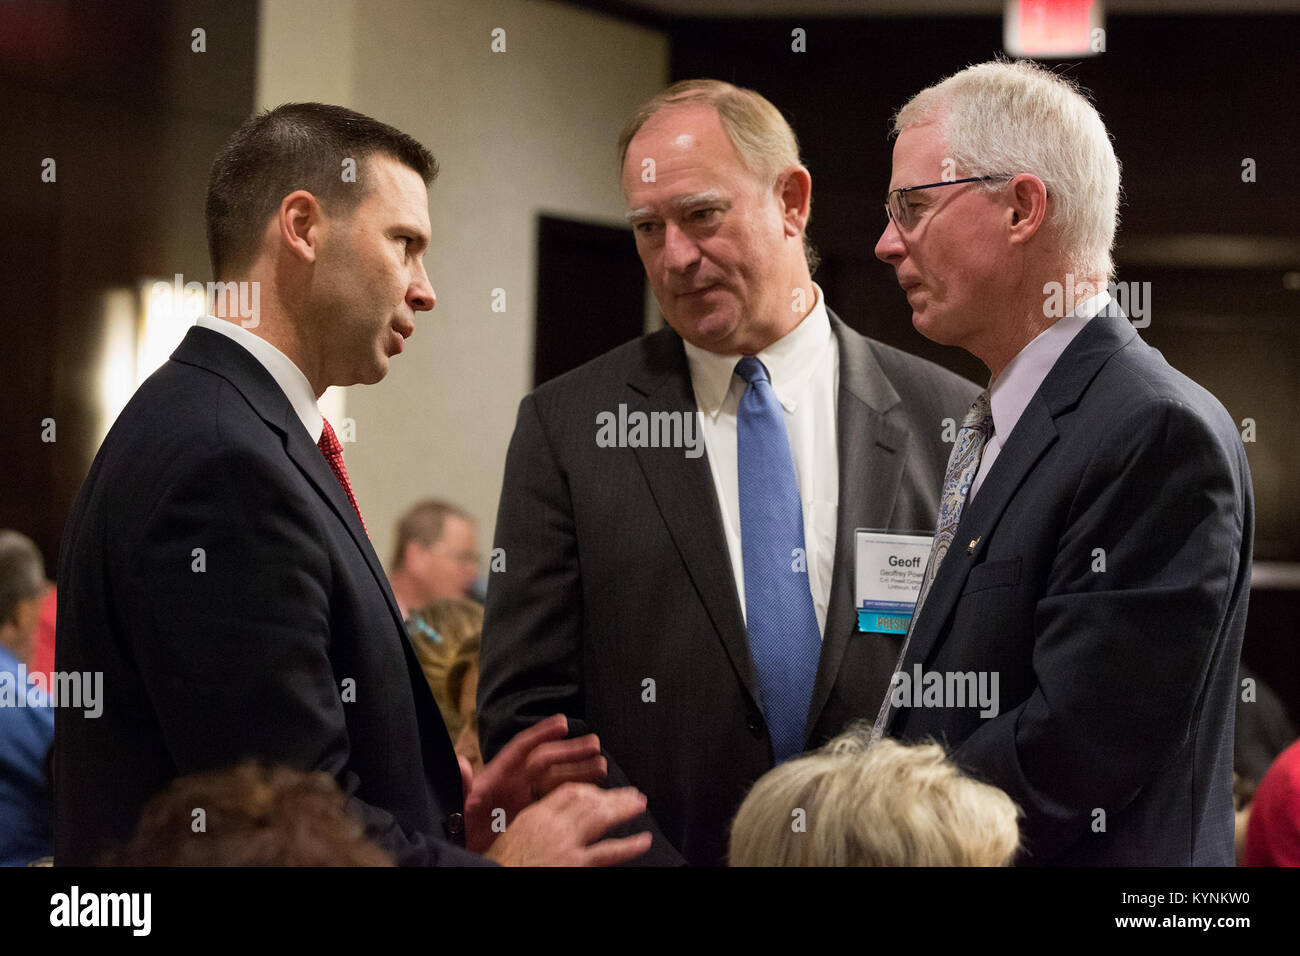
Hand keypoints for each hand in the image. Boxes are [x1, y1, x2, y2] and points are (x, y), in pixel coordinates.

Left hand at [461, 713, 607, 852]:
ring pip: (554, 780)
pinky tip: (590, 792)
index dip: (541, 733)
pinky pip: (554, 800)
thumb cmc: (457, 831)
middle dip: (570, 751)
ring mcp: (522, 801)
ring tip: (602, 766)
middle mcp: (512, 785)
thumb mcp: (457, 809)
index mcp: (496, 778)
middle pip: (545, 761)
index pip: (521, 749)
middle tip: (594, 744)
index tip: (562, 722)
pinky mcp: (529, 817)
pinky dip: (573, 794)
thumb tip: (461, 764)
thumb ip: (462, 787)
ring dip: (577, 771)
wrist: (463, 854)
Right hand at [484, 783, 651, 865]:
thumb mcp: (499, 831)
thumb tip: (481, 774)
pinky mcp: (575, 864)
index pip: (568, 791)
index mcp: (534, 814)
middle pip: (588, 800)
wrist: (493, 878)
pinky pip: (608, 851)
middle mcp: (552, 824)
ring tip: (640, 806)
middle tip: (631, 794)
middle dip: (612, 795)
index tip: (601, 790)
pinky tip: (643, 841)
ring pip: (600, 818)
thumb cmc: (495, 864)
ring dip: (624, 810)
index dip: (589, 787)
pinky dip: (629, 846)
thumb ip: (513, 810)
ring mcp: (565, 843)